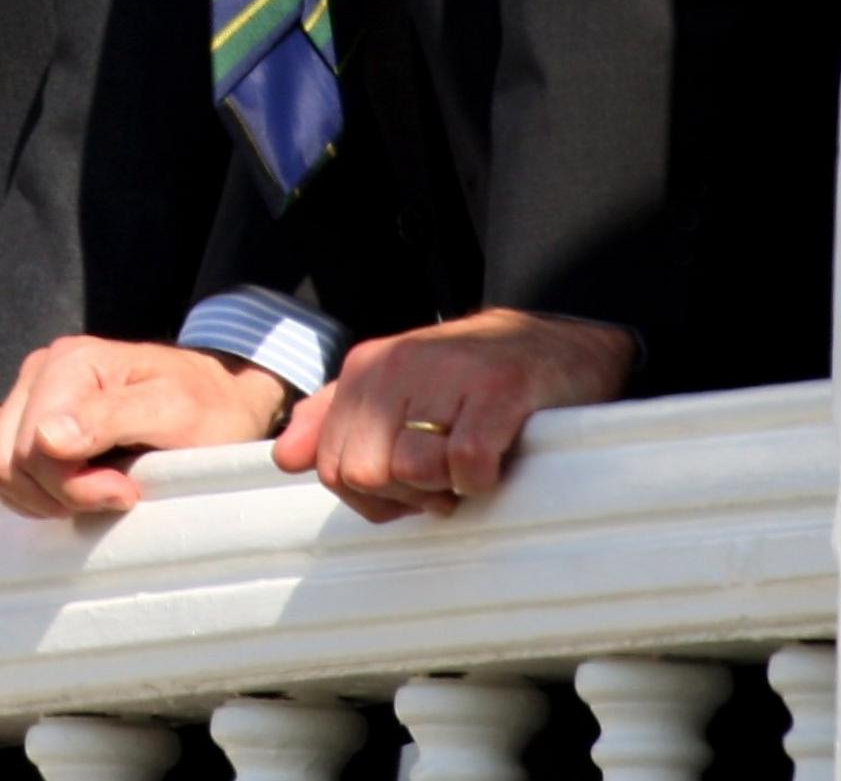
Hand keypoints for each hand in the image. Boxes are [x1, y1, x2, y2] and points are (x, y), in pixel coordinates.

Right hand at [0, 336, 290, 520]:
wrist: (220, 397)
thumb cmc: (206, 408)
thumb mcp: (173, 413)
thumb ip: (110, 420)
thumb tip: (45, 439)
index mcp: (70, 362)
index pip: (32, 450)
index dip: (75, 486)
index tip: (127, 490)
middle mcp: (41, 371)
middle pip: (5, 461)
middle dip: (58, 493)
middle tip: (117, 492)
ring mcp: (31, 394)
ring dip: (44, 497)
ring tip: (99, 491)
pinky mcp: (30, 419)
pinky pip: (5, 471)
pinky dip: (37, 493)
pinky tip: (81, 488)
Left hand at [272, 308, 633, 522]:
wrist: (555, 345)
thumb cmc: (471, 382)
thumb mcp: (397, 392)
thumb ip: (336, 420)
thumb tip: (285, 457)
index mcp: (365, 369)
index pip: (331, 465)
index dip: (372, 494)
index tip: (411, 482)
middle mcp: (397, 365)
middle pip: (363, 473)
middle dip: (405, 493)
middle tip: (443, 474)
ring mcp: (447, 374)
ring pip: (409, 470)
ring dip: (444, 486)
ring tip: (469, 461)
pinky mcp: (498, 391)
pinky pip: (466, 467)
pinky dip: (483, 480)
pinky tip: (497, 460)